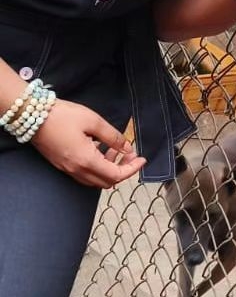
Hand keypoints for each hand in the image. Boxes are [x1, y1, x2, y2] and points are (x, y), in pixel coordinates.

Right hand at [31, 99, 145, 188]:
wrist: (33, 115)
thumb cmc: (63, 116)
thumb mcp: (94, 122)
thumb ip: (113, 137)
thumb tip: (127, 148)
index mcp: (86, 161)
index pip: (116, 175)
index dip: (132, 169)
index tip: (142, 159)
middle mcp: (77, 170)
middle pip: (107, 182)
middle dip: (123, 170)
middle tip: (130, 154)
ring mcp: (68, 169)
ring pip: (95, 179)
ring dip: (109, 168)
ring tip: (115, 149)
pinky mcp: (62, 165)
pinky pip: (84, 174)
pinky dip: (97, 166)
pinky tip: (99, 149)